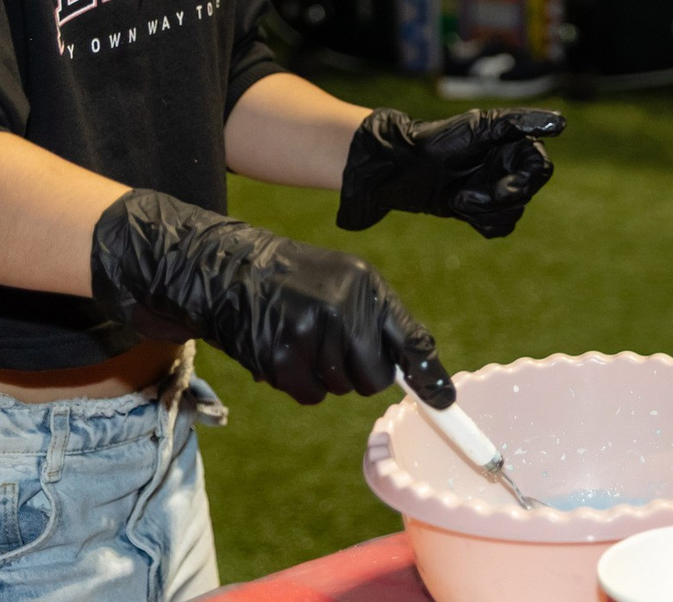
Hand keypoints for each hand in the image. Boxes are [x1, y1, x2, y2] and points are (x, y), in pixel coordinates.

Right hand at [90, 190, 456, 406]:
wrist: (228, 270)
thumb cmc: (294, 278)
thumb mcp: (345, 280)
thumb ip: (379, 318)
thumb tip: (417, 369)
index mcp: (367, 285)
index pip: (410, 339)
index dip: (429, 376)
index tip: (445, 403)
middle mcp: (343, 308)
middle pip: (375, 377)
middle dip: (359, 374)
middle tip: (334, 348)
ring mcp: (310, 334)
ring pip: (341, 388)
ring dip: (325, 376)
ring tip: (303, 340)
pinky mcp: (280, 357)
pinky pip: (310, 395)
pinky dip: (299, 384)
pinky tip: (284, 353)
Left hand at [336, 107, 564, 235]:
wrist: (401, 169)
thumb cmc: (438, 141)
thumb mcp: (479, 127)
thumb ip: (520, 123)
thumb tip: (561, 123)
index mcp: (513, 143)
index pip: (541, 168)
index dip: (526, 182)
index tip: (505, 188)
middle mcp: (507, 166)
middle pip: (526, 194)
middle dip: (496, 198)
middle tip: (465, 194)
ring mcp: (494, 188)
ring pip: (512, 213)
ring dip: (482, 211)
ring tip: (456, 198)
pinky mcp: (480, 210)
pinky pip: (498, 227)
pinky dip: (480, 222)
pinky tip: (458, 208)